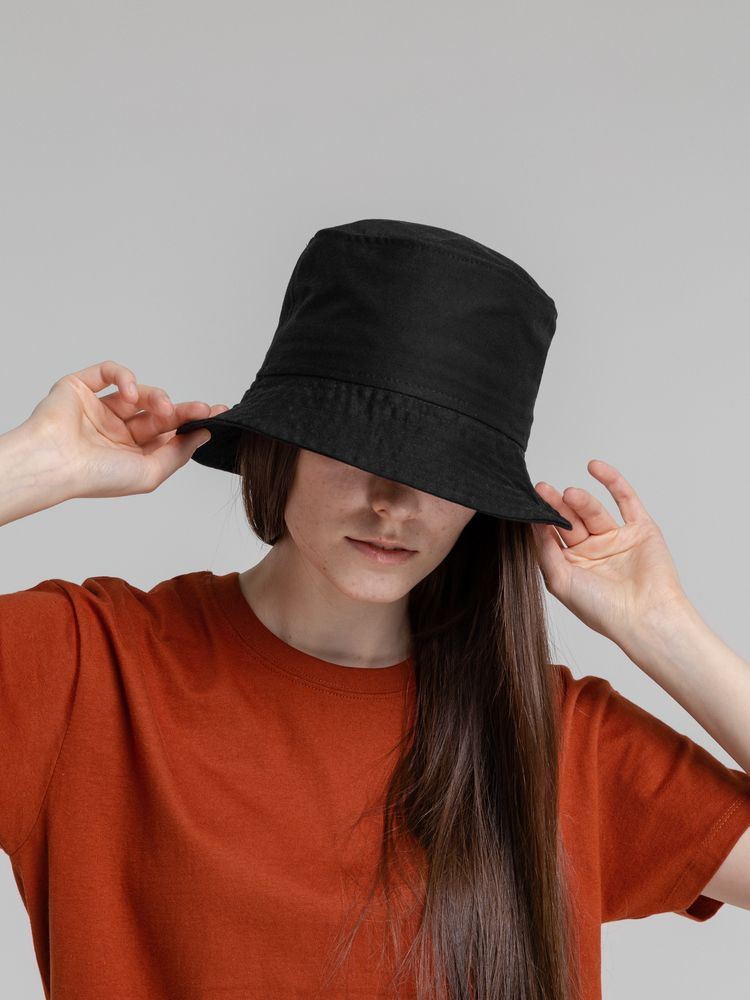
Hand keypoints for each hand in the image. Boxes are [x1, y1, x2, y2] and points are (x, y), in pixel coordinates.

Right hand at [26, 359, 228, 498]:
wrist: (55, 463)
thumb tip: (203, 435)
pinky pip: (108, 372)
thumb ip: (178, 454)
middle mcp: (116, 430)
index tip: (218, 413)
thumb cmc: (97, 476)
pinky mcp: (81, 387)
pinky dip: (125, 376)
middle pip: (157, 412)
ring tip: (162, 407)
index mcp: (130, 453)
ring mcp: (98, 408)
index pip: (167, 433)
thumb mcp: (150, 473)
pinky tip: (132, 391)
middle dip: (181, 410)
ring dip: (157, 396)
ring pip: (138, 392)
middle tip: (201, 409)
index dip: (192, 422)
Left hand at [531, 459, 688, 648]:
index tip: (529, 502)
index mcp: (572, 564)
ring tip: (568, 494)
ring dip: (580, 500)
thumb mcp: (560, 580)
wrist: (645, 617)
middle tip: (543, 490)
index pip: (552, 534)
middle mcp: (593, 550)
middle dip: (557, 506)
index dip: (541, 518)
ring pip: (594, 511)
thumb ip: (545, 550)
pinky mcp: (641, 529)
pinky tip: (594, 467)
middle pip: (571, 519)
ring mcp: (617, 538)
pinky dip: (612, 481)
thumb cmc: (601, 609)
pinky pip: (626, 499)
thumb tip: (532, 522)